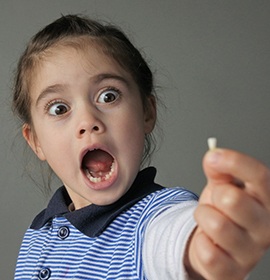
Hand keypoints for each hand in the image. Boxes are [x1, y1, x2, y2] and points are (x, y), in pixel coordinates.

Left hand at [188, 149, 269, 279]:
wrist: (215, 242)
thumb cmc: (222, 210)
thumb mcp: (222, 184)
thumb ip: (219, 169)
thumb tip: (213, 157)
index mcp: (265, 199)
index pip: (259, 175)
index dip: (234, 162)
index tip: (213, 157)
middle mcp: (265, 226)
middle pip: (233, 199)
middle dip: (214, 196)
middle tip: (215, 201)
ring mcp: (251, 252)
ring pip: (216, 224)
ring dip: (203, 217)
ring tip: (209, 220)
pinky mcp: (233, 272)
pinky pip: (207, 252)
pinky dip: (200, 241)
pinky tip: (208, 241)